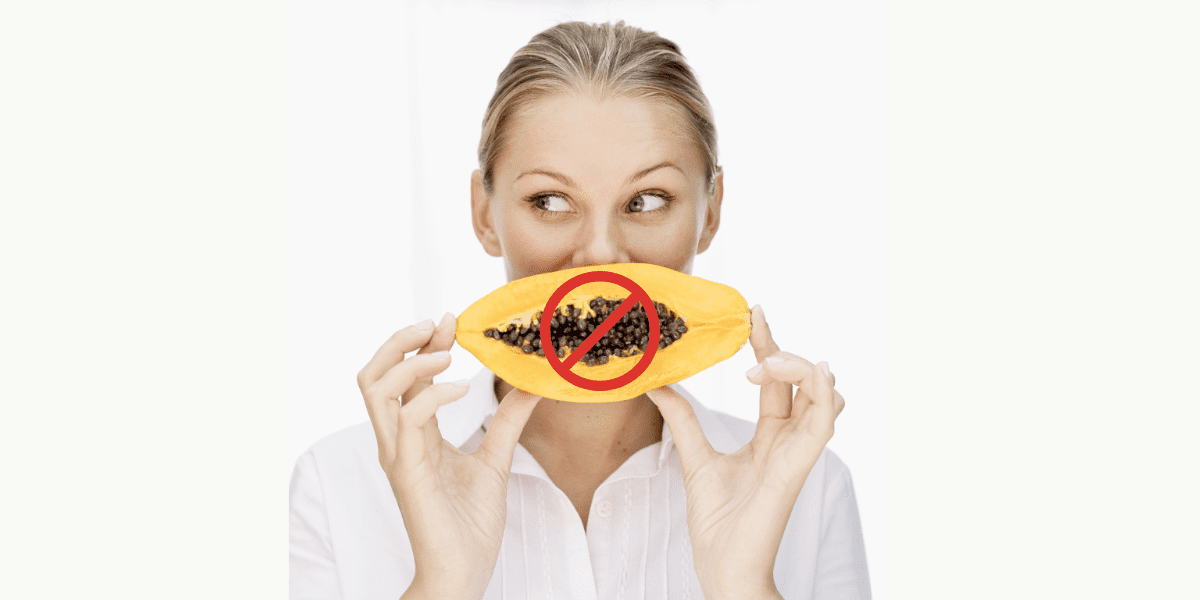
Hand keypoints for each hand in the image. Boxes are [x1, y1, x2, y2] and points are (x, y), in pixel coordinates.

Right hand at [357, 313, 542, 599]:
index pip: (405, 377)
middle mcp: (397, 440)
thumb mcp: (496, 461)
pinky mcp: (408, 470)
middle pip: (374, 374)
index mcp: (414, 435)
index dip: (423, 344)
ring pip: (375, 389)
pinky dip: (432, 393)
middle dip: (401, 341)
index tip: (452, 321)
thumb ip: (508, 424)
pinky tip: (462, 388)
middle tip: (438, 326)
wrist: (463, 571)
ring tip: (447, 354)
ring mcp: (398, 454)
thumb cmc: (470, 524)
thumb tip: (532, 388)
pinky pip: (408, 419)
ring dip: (411, 361)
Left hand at [644, 305, 844, 599]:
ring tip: (766, 356)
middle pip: (798, 381)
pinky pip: (823, 425)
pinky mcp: (798, 468)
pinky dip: (824, 396)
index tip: (752, 312)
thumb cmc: (717, 522)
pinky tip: (814, 372)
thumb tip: (656, 384)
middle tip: (753, 322)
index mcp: (768, 437)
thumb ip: (682, 421)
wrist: (721, 565)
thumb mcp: (694, 458)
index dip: (767, 345)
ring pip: (819, 395)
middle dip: (779, 346)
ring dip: (798, 366)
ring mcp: (796, 453)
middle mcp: (788, 440)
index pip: (775, 381)